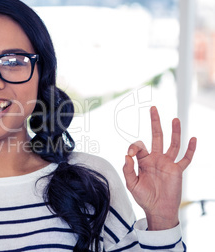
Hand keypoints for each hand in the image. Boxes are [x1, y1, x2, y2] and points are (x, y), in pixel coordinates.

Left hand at [123, 106, 196, 230]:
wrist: (157, 209)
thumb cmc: (144, 197)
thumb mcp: (131, 184)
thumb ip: (128, 169)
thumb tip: (126, 155)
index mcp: (143, 161)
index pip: (139, 146)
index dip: (133, 147)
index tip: (130, 155)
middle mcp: (156, 159)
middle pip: (156, 136)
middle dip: (155, 123)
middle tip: (153, 109)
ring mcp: (167, 163)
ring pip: (172, 144)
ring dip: (174, 132)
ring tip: (175, 119)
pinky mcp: (177, 170)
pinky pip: (186, 158)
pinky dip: (191, 150)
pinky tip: (194, 139)